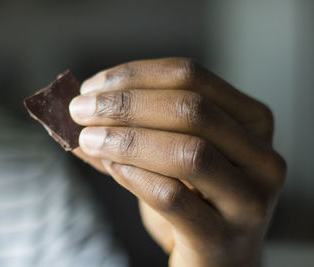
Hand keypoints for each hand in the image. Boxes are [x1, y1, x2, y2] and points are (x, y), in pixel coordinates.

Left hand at [69, 58, 285, 266]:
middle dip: (126, 104)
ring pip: (188, 152)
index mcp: (250, 121)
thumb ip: (132, 131)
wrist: (216, 260)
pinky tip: (111, 167)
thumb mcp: (169, 156)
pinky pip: (172, 198)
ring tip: (89, 140)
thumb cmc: (193, 200)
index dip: (135, 76)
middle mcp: (261, 156)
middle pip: (192, 110)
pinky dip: (133, 176)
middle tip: (81, 111)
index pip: (191, 76)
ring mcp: (249, 200)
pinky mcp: (223, 239)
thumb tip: (80, 110)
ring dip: (127, 140)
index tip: (91, 87)